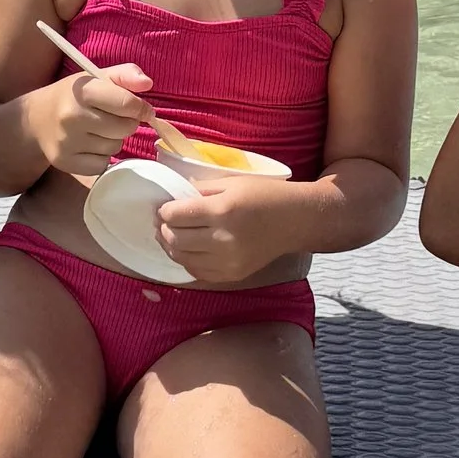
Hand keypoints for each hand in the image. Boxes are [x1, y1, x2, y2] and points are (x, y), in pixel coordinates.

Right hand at [35, 63, 154, 179]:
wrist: (36, 119)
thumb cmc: (73, 96)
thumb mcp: (96, 77)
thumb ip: (125, 75)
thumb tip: (147, 83)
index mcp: (83, 91)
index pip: (127, 104)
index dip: (141, 108)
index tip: (142, 109)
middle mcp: (72, 116)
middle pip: (125, 128)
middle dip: (127, 123)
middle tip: (114, 117)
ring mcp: (67, 141)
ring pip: (115, 147)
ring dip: (114, 139)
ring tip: (98, 130)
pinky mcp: (66, 162)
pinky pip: (102, 164)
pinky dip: (101, 156)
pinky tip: (89, 145)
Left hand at [153, 173, 291, 286]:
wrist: (295, 221)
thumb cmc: (265, 195)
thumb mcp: (233, 182)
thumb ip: (201, 190)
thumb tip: (174, 198)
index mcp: (222, 211)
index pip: (177, 216)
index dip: (164, 211)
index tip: (164, 208)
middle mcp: (223, 239)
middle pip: (175, 239)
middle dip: (163, 229)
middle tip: (162, 222)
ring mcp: (228, 261)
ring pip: (182, 258)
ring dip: (171, 246)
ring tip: (171, 236)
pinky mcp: (232, 275)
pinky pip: (197, 273)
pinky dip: (187, 261)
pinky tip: (188, 250)